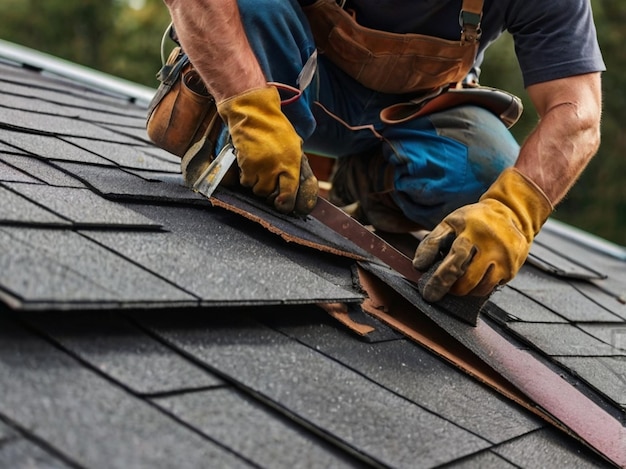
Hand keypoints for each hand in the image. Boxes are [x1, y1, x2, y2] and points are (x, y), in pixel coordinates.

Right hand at [217, 85, 317, 213]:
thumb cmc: (275, 128)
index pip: (289, 193)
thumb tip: (295, 186)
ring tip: (258, 170)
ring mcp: (261, 167)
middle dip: (268, 191)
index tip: (281, 204)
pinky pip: (245, 182)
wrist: (253, 113)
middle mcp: (277, 167)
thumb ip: (294, 165)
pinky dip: (246, 177)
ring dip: (256, 184)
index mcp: (292, 162)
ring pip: (257, 190)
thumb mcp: (294, 145)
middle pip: (270, 195)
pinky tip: (248, 166)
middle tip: (267, 180)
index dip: (285, 204)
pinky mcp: (246, 165)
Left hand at [412, 168, 552, 301]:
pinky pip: (490, 288)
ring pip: (479, 288)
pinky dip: (478, 287)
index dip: (440, 279)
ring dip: (464, 289)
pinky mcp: (512, 269)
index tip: (427, 292)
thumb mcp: (450, 223)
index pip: (455, 259)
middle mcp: (491, 245)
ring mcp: (505, 258)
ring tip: (458, 281)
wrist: (511, 213)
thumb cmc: (474, 221)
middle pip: (468, 279)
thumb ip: (432, 242)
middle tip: (438, 292)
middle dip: (450, 289)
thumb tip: (419, 265)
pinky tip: (474, 277)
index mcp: (472, 230)